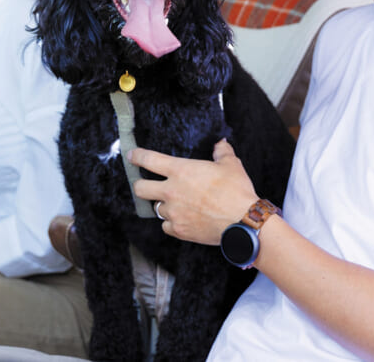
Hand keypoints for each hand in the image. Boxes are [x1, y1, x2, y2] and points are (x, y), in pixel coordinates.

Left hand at [128, 139, 258, 244]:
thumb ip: (222, 152)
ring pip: (155, 208)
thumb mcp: (231, 164)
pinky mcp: (179, 230)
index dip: (137, 156)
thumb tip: (221, 143)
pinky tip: (180, 219)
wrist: (242, 221)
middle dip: (139, 185)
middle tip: (143, 184)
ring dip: (161, 205)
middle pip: (140, 188)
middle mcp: (171, 191)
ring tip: (172, 203)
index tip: (131, 155)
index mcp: (180, 170)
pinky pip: (166, 226)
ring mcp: (173, 212)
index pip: (149, 160)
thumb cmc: (236, 191)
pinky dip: (171, 222)